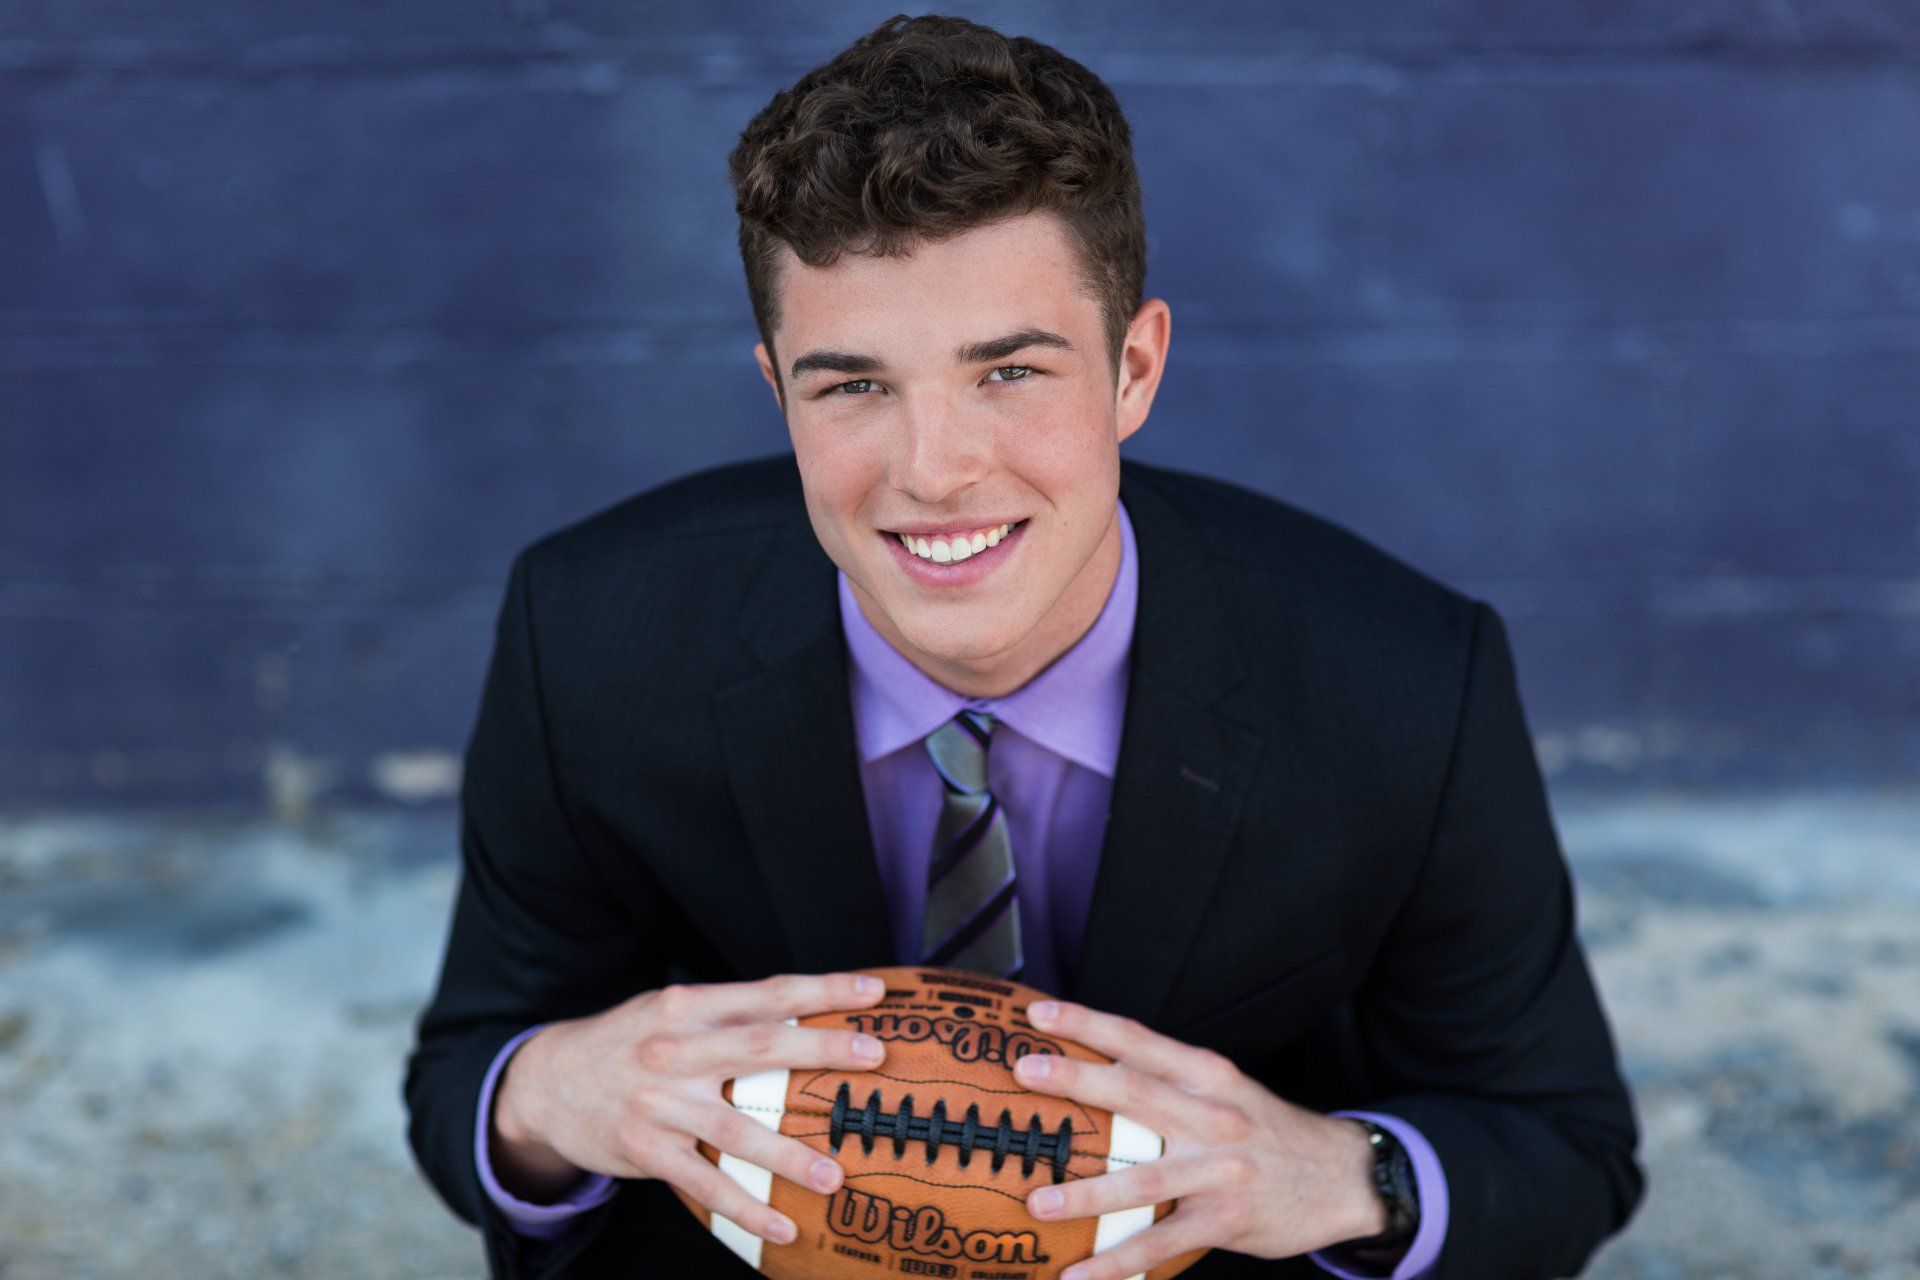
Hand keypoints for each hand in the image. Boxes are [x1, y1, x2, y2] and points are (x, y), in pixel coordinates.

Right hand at [491, 971, 890, 1245]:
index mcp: (689, 1006)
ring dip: (790, 1154)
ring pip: (736, 1130)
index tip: (872, 993)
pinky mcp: (647, 1150)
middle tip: (876, 1059)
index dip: (822, 990)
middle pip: (762, 1047)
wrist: (547, 1083)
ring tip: (836, 1174)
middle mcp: (675, 1050)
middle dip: (823, 1051)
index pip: (768, 993)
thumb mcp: (672, 1010)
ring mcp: (660, 1103)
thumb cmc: (630, 1042)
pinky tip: (783, 1226)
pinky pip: (705, 1183)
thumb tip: (809, 1016)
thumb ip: (730, 1013)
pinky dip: (746, 1207)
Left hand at [1009, 1000, 1386, 1279]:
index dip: (1087, 1023)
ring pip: (1141, 1180)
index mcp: (1207, 1075)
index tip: (1038, 1013)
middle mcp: (1212, 1116)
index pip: (1139, 1040)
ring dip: (1085, 1193)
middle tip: (1023, 1074)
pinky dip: (1116, 1264)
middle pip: (1134, 1092)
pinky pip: (1161, 1245)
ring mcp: (1219, 1171)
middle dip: (1075, 1081)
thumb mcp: (1226, 1090)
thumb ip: (1171, 1081)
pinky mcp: (1226, 1221)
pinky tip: (1077, 1277)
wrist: (1344, 1177)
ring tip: (1038, 1202)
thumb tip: (1095, 1070)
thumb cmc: (1266, 1130)